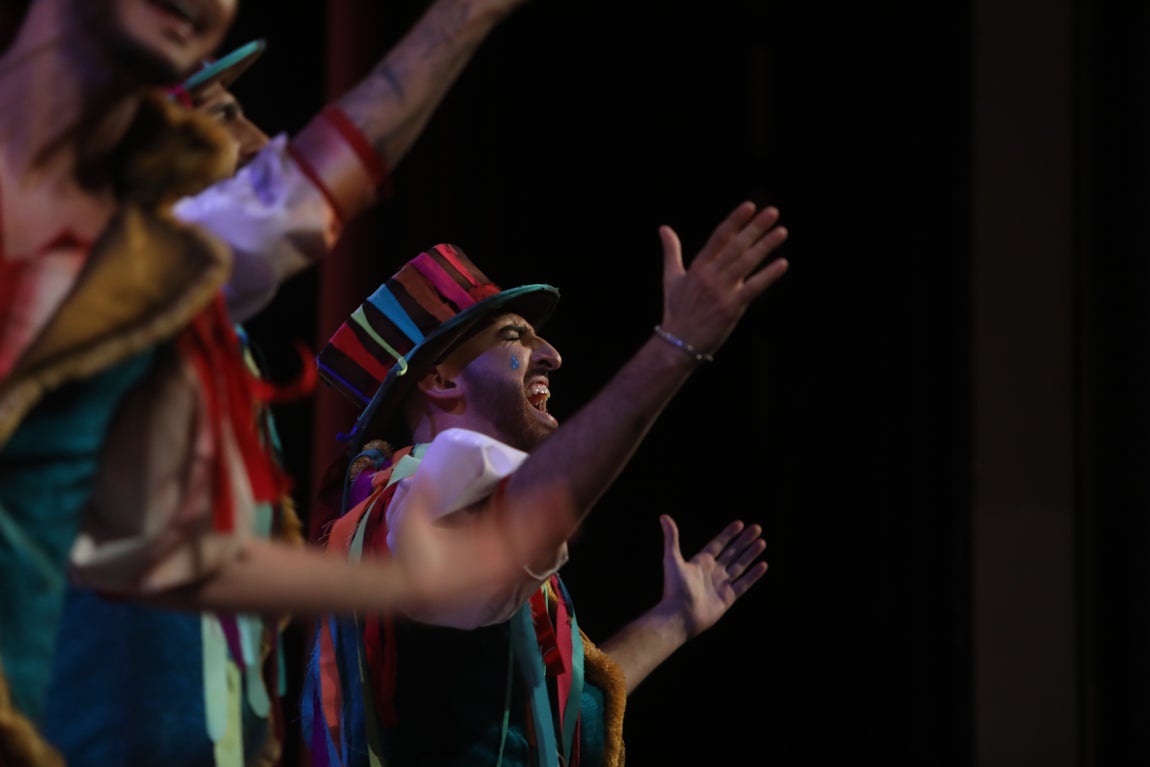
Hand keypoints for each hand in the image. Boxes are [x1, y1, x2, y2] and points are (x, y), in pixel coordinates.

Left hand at [658, 514, 767, 638]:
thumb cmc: (674, 589)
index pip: (718, 543)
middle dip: (744, 540)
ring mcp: (721, 584)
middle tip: (757, 528)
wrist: (680, 616)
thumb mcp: (672, 559)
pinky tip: (763, 564)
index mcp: (701, 562)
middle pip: (732, 552)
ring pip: (740, 565)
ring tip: (762, 542)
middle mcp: (713, 571)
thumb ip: (672, 538)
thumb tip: (663, 516)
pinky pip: (744, 583)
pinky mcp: (728, 597)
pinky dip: (754, 574)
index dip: (728, 534)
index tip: (740, 523)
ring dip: (751, 554)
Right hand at [659, 201, 788, 357]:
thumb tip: (663, 227)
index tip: (750, 206)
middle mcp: (710, 276)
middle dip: (755, 228)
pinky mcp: (731, 308)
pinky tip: (782, 263)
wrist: (677, 343)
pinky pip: (753, 288)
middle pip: (736, 246)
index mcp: (697, 267)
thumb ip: (671, 251)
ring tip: (782, 231)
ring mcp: (721, 291)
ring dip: (765, 246)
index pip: (719, 237)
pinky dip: (768, 275)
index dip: (735, 220)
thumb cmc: (675, 310)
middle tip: (773, 211)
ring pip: (746, 263)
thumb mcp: (671, 277)